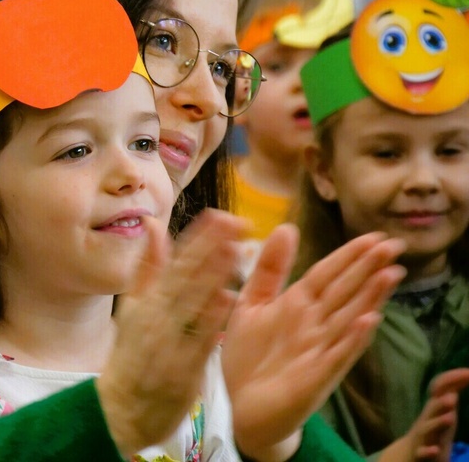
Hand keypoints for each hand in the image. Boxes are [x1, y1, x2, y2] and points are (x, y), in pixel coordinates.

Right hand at [97, 209, 245, 456]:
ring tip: (238, 251)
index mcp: (148, 300)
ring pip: (194, 304)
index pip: (176, 262)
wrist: (122, 410)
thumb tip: (154, 225)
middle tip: (237, 224)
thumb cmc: (132, 355)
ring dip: (215, 276)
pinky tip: (228, 299)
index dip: (200, 239)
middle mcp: (157, 317)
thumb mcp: (134, 307)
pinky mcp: (182, 369)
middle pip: (187, 278)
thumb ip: (148, 267)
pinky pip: (198, 341)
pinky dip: (211, 320)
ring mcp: (169, 342)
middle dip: (212, 249)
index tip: (221, 216)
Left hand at [222, 227, 406, 461]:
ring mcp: (319, 350)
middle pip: (345, 291)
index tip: (374, 235)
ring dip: (370, 298)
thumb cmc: (249, 355)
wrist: (240, 407)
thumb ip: (269, 269)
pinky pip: (337, 355)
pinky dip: (353, 338)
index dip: (349, 256)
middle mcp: (315, 325)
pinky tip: (370, 321)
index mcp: (298, 305)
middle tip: (395, 244)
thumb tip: (287, 228)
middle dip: (368, 268)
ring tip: (391, 274)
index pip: (327, 274)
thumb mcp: (251, 303)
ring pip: (348, 319)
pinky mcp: (315, 377)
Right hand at [380, 368, 468, 461]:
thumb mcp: (443, 412)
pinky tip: (436, 449)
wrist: (412, 454)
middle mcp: (427, 419)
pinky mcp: (421, 453)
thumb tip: (464, 374)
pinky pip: (423, 452)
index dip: (452, 380)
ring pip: (428, 428)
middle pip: (432, 408)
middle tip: (452, 398)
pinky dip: (428, 450)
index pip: (439, 388)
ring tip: (450, 418)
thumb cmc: (433, 431)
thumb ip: (451, 395)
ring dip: (438, 422)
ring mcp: (423, 436)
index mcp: (434, 408)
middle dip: (441, 403)